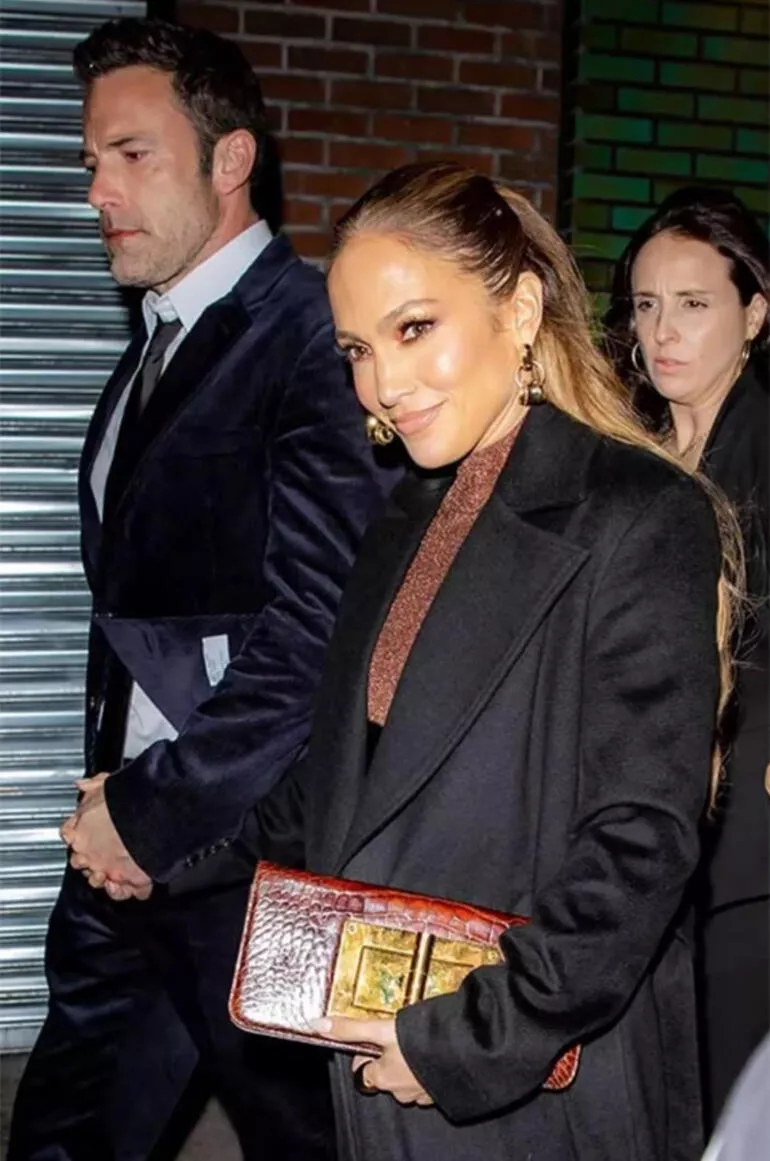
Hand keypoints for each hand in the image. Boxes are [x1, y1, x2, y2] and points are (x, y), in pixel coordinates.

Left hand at [60, 774, 152, 901]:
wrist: (149, 814)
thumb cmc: (124, 801)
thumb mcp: (102, 785)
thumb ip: (91, 787)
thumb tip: (83, 785)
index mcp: (80, 834)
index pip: (69, 837)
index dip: (78, 835)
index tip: (85, 830)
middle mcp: (91, 857)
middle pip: (83, 864)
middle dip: (91, 858)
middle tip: (104, 848)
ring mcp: (110, 871)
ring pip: (101, 882)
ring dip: (107, 876)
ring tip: (115, 865)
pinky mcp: (132, 881)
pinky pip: (126, 893)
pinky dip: (127, 889)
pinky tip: (128, 880)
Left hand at [311, 1016, 432, 1106]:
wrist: (465, 1048)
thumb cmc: (419, 1041)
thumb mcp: (381, 1029)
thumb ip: (350, 1028)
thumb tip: (317, 1025)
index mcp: (382, 1078)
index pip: (364, 1071)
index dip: (367, 1052)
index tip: (376, 1037)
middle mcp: (400, 1091)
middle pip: (386, 1075)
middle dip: (390, 1057)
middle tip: (400, 1035)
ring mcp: (422, 1093)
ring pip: (407, 1078)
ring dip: (410, 1063)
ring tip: (418, 1041)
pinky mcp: (441, 1090)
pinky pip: (428, 1080)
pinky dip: (428, 1068)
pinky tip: (434, 1052)